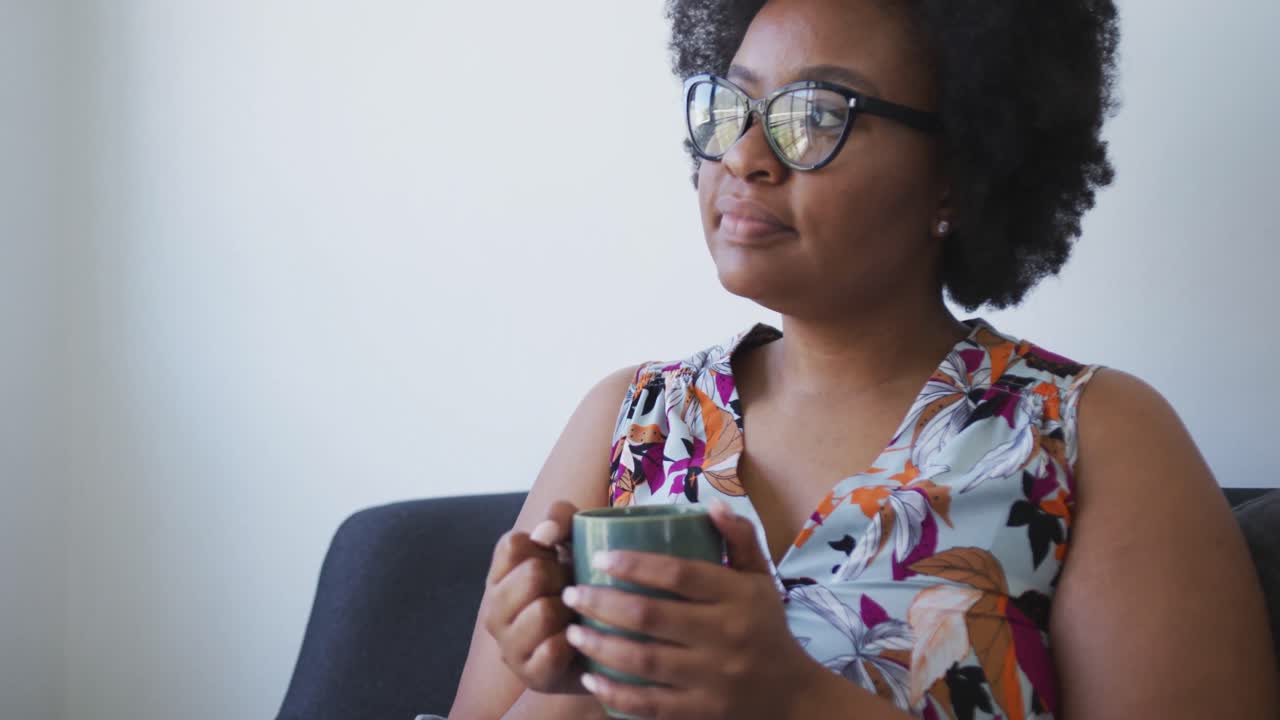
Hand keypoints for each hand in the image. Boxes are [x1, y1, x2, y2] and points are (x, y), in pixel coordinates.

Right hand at [481, 500, 583, 693]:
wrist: (602, 645)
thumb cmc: (581, 588)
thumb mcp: (575, 543)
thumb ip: (560, 519)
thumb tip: (545, 532)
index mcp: (499, 576)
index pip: (513, 544)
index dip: (546, 547)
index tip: (558, 560)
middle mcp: (494, 610)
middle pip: (532, 574)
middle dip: (563, 578)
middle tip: (573, 590)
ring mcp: (508, 645)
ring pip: (543, 611)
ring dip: (572, 612)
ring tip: (577, 617)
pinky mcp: (530, 676)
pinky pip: (553, 649)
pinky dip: (574, 642)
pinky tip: (580, 641)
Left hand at [561, 500, 817, 718]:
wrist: (792, 695)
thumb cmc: (766, 626)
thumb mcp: (761, 579)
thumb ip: (739, 539)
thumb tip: (711, 505)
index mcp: (739, 596)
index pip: (680, 574)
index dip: (636, 565)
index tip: (600, 557)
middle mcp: (726, 636)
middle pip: (651, 616)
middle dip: (602, 603)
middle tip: (570, 593)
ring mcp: (712, 678)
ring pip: (644, 660)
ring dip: (600, 645)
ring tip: (571, 630)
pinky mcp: (702, 711)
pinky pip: (650, 703)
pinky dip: (615, 692)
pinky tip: (591, 676)